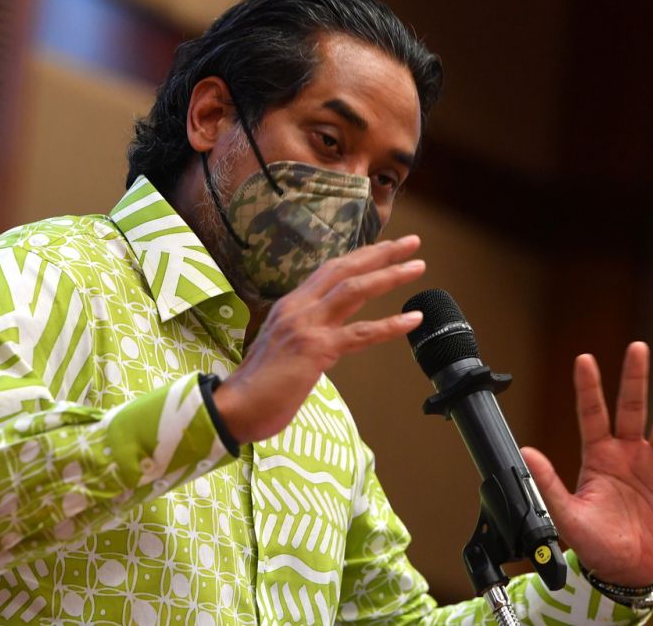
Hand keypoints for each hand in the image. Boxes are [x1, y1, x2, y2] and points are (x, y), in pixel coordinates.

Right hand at [215, 235, 425, 443]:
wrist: (234, 409)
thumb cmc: (258, 386)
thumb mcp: (281, 347)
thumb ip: (304, 334)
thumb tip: (327, 336)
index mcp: (290, 306)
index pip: (329, 272)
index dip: (359, 257)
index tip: (384, 248)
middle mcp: (298, 308)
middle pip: (345, 269)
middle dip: (380, 253)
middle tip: (411, 243)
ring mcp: (306, 326)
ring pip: (355, 290)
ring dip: (390, 275)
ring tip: (418, 266)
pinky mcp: (315, 350)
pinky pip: (360, 334)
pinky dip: (390, 325)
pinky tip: (413, 320)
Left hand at [520, 342, 652, 585]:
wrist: (628, 571)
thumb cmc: (595, 545)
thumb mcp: (568, 516)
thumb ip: (548, 484)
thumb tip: (525, 453)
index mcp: (598, 456)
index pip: (592, 413)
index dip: (588, 387)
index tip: (584, 359)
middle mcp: (626, 453)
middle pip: (631, 408)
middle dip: (634, 379)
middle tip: (637, 348)